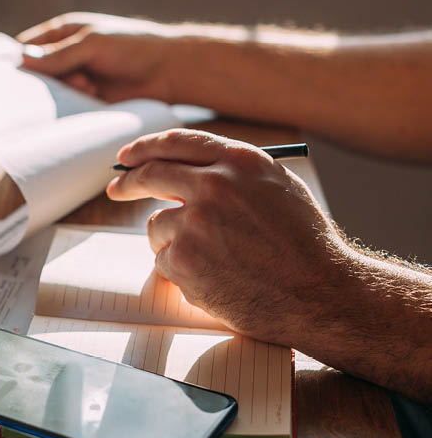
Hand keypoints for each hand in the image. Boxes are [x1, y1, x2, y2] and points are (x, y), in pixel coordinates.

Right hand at [17, 12, 183, 102]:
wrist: (169, 71)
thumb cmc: (132, 47)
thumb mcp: (92, 44)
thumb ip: (59, 55)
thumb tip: (22, 59)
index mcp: (63, 33)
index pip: (27, 46)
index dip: (15, 60)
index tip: (4, 77)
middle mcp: (66, 57)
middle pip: (36, 74)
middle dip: (38, 83)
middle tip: (44, 89)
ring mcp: (77, 80)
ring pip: (53, 93)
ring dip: (60, 95)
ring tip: (78, 91)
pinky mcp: (88, 101)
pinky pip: (70, 107)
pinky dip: (71, 109)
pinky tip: (80, 104)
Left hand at [106, 129, 349, 347]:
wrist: (321, 294)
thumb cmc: (304, 243)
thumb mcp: (276, 187)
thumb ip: (230, 171)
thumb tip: (182, 169)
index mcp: (238, 161)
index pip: (175, 142)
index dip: (144, 147)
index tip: (127, 158)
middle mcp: (214, 185)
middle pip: (150, 174)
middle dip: (127, 182)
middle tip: (116, 189)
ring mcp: (196, 223)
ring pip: (157, 224)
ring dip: (172, 240)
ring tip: (213, 258)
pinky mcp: (185, 260)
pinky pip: (164, 260)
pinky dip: (181, 270)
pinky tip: (216, 277)